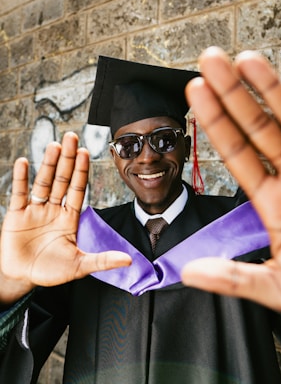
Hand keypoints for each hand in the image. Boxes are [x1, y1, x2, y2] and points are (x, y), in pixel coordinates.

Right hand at [0, 132, 130, 304]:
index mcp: (69, 217)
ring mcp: (35, 210)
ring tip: (54, 145)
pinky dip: (21, 178)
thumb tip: (130, 260)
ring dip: (48, 164)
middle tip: (72, 137)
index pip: (78, 189)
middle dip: (67, 159)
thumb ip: (102, 260)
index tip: (86, 151)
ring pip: (43, 182)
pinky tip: (24, 162)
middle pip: (62, 179)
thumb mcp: (79, 266)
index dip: (81, 171)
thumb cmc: (51, 271)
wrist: (21, 278)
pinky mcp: (16, 215)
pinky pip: (19, 193)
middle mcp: (53, 209)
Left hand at [182, 47, 280, 314]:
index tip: (194, 92)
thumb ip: (235, 277)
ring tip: (244, 59)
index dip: (215, 122)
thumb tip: (188, 273)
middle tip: (210, 59)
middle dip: (233, 93)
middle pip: (258, 126)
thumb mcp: (280, 285)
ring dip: (270, 88)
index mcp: (274, 199)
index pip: (236, 152)